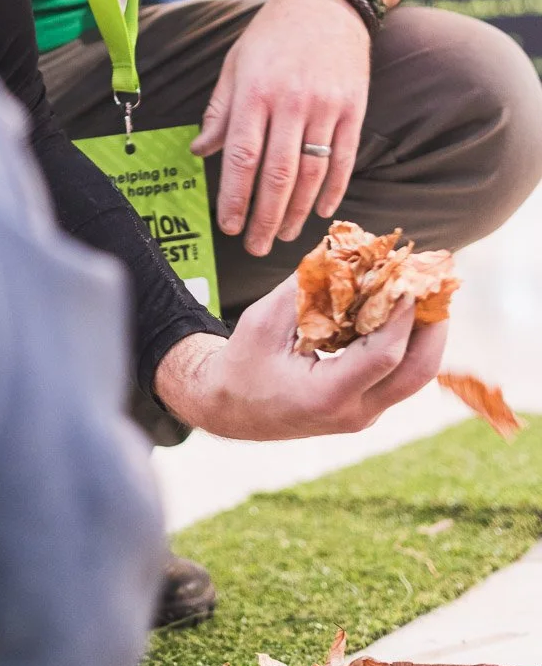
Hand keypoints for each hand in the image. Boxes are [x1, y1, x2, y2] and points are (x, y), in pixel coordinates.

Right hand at [153, 277, 447, 439]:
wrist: (231, 410)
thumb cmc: (243, 364)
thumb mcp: (264, 321)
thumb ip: (304, 288)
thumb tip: (339, 251)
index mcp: (326, 396)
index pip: (383, 356)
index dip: (403, 315)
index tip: (409, 278)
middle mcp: (354, 413)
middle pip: (417, 373)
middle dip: (434, 325)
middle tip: (433, 283)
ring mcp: (364, 414)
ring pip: (415, 376)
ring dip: (427, 332)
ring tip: (425, 290)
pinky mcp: (367, 407)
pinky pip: (400, 374)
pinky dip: (408, 341)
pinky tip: (403, 309)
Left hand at [192, 0, 370, 254]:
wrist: (326, 5)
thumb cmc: (271, 37)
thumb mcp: (236, 66)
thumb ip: (220, 111)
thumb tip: (200, 151)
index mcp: (254, 92)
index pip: (241, 157)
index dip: (235, 197)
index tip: (229, 226)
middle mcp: (290, 102)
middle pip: (278, 174)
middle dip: (265, 217)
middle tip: (255, 247)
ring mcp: (326, 106)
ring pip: (313, 173)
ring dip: (297, 211)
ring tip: (283, 235)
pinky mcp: (353, 108)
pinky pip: (344, 158)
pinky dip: (334, 190)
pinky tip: (321, 212)